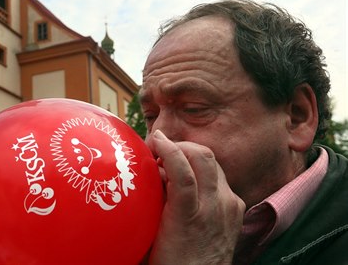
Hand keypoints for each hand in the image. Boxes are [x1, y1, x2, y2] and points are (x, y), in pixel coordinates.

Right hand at [146, 130, 244, 264]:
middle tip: (161, 149)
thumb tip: (152, 169)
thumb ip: (154, 197)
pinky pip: (221, 179)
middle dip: (180, 145)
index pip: (182, 168)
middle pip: (203, 157)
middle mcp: (215, 207)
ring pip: (213, 163)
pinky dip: (203, 172)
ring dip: (192, 156)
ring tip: (173, 161)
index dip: (167, 147)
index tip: (154, 138)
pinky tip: (191, 180)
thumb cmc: (169, 261)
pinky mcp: (238, 209)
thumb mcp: (153, 230)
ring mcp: (230, 207)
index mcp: (189, 215)